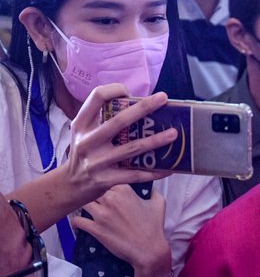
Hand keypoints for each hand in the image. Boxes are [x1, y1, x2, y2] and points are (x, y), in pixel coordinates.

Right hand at [66, 84, 177, 202]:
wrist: (70, 185)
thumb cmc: (84, 153)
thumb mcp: (84, 132)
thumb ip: (103, 119)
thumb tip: (138, 104)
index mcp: (82, 124)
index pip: (96, 97)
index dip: (115, 90)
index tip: (130, 92)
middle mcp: (88, 141)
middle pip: (119, 121)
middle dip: (143, 108)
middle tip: (163, 98)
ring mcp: (97, 161)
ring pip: (131, 148)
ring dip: (155, 141)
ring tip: (173, 134)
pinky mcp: (106, 180)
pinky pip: (135, 175)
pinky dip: (153, 171)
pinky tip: (169, 168)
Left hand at [72, 186, 170, 276]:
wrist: (148, 249)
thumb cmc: (154, 226)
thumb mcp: (158, 203)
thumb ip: (152, 190)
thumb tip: (148, 186)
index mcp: (124, 190)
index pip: (108, 180)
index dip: (108, 185)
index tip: (109, 190)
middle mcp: (110, 199)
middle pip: (93, 190)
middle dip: (94, 194)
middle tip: (97, 200)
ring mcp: (101, 214)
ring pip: (83, 203)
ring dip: (84, 206)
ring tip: (87, 210)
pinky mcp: (95, 229)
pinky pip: (77, 221)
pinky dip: (77, 221)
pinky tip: (80, 223)